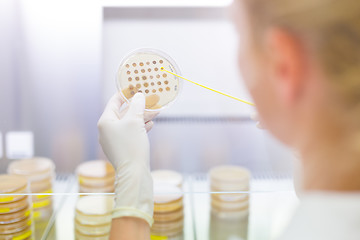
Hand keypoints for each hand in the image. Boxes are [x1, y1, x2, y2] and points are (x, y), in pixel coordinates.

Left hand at [97, 92, 156, 226]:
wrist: (134, 174)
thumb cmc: (132, 146)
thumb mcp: (135, 121)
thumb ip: (137, 105)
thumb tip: (138, 95)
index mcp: (105, 122)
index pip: (114, 102)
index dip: (125, 93)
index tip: (135, 87)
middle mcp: (107, 130)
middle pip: (123, 113)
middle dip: (138, 106)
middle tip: (150, 99)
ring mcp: (114, 141)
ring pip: (129, 123)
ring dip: (142, 116)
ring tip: (156, 111)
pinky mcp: (122, 149)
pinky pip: (131, 133)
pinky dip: (140, 127)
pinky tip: (151, 124)